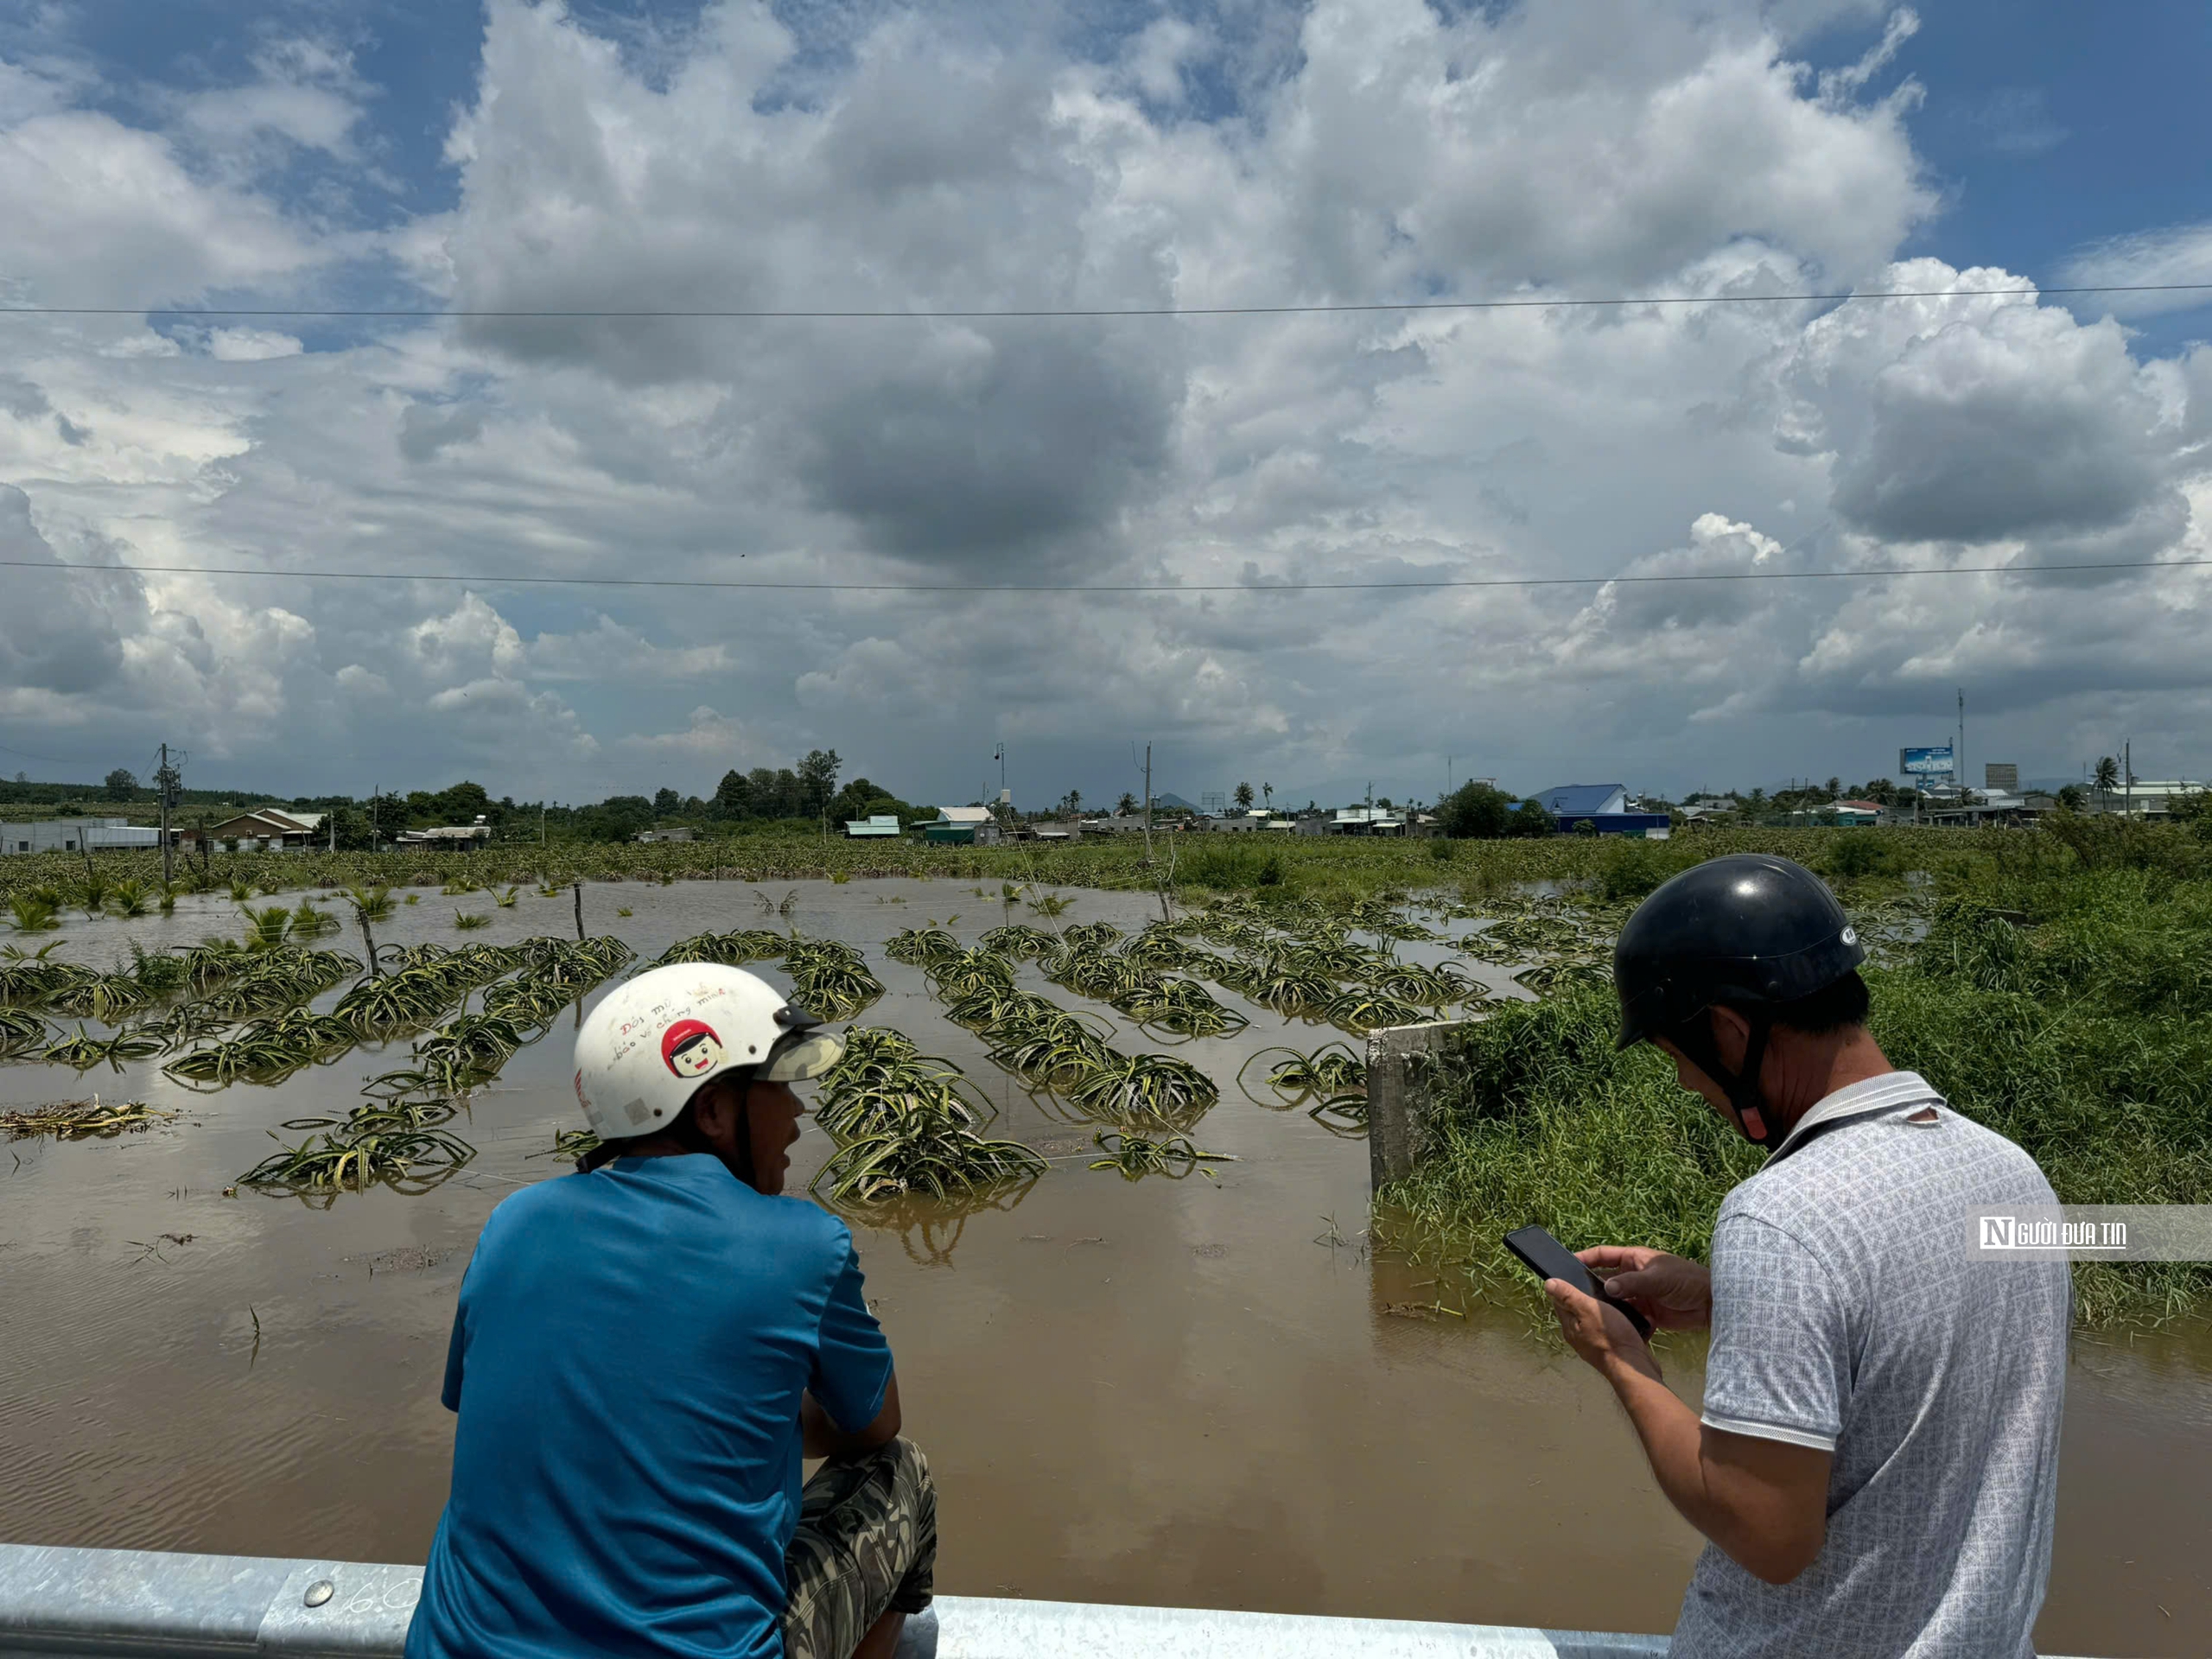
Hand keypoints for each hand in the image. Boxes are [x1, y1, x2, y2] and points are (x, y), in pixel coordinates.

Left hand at [1545, 1279, 1659, 1381]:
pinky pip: (1610, 1330)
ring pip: (1595, 1320)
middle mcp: (1578, 1337)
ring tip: (1616, 1298)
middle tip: (1603, 1285)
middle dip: (1588, 1297)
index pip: (1560, 1301)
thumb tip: (1548, 1283)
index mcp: (1569, 1326)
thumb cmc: (1611, 1337)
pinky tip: (1626, 1316)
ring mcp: (1593, 1344)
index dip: (1566, 1286)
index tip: (1578, 1276)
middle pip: (1578, 1310)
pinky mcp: (1610, 1349)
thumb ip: (1569, 1297)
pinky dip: (1616, 1321)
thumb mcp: (1589, 1310)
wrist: (1634, 1367)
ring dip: (1604, 1309)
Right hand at [1576, 1246, 1711, 1331]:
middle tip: (1570, 1294)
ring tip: (1585, 1312)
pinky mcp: (1645, 1312)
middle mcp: (1633, 1275)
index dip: (1585, 1258)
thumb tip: (1606, 1288)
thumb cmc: (1685, 1280)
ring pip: (1613, 1299)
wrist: (1711, 1304)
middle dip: (1589, 1285)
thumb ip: (1632, 1283)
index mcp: (1634, 1259)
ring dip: (1604, 1304)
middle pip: (1604, 1278)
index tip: (1566, 1265)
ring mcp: (1638, 1294)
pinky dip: (1618, 1319)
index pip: (1603, 1255)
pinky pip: (1626, 1315)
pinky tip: (1607, 1326)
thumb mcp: (1658, 1278)